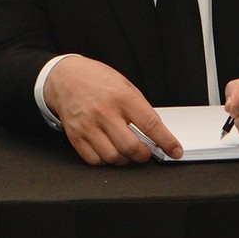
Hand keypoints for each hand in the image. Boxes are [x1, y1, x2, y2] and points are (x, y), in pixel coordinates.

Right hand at [42, 56, 179, 164]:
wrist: (64, 77)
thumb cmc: (95, 79)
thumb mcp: (124, 84)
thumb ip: (139, 107)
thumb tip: (156, 131)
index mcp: (122, 96)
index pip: (151, 125)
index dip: (166, 141)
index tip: (174, 150)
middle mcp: (105, 112)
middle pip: (132, 147)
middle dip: (144, 155)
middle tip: (146, 151)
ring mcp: (88, 125)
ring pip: (113, 157)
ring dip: (125, 159)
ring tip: (126, 150)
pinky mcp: (76, 135)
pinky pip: (94, 160)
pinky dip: (106, 160)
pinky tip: (109, 150)